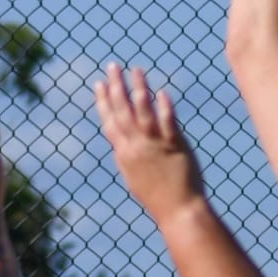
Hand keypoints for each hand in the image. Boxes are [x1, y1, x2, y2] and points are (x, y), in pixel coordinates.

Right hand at [94, 65, 203, 224]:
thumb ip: (128, 156)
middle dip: (116, 87)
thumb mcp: (135, 177)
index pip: (110, 122)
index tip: (99, 84)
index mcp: (124, 155)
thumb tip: (122, 142)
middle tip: (112, 66)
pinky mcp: (175, 146)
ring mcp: (155, 145)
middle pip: (123, 111)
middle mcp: (136, 147)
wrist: (178, 210)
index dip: (104, 102)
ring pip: (143, 112)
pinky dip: (164, 107)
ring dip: (139, 88)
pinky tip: (161, 92)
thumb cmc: (158, 197)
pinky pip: (167, 122)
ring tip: (136, 69)